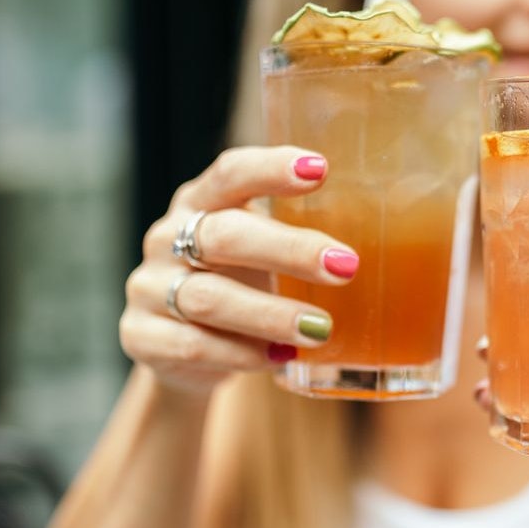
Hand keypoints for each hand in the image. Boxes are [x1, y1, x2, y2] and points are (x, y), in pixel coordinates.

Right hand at [118, 146, 357, 396]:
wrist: (181, 351)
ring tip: (321, 329)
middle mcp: (167, 237)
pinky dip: (242, 354)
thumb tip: (387, 237)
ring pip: (210, 298)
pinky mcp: (141, 336)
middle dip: (290, 251)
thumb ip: (297, 237)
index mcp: (201, 202)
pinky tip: (279, 358)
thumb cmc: (240, 283)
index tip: (321, 169)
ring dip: (271, 314)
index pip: (230, 173)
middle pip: (225, 236)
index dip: (272, 168)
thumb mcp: (262, 253)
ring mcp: (148, 286)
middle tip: (347, 267)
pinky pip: (193, 346)